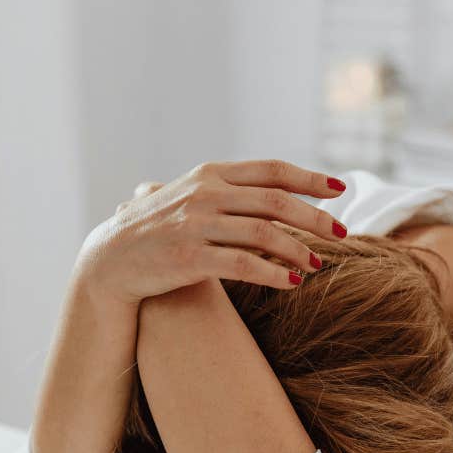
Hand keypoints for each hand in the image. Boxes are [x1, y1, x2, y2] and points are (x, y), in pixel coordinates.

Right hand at [77, 160, 347, 302]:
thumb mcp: (190, 198)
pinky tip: (294, 282)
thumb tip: (273, 191)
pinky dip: (275, 273)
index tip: (340, 188)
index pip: (272, 170)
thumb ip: (228, 192)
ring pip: (264, 232)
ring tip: (319, 264)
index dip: (310, 177)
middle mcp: (206, 194)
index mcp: (211, 175)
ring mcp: (196, 224)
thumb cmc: (158, 232)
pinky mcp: (189, 258)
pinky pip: (244, 265)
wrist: (110, 261)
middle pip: (276, 200)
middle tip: (343, 233)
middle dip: (316, 217)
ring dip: (299, 249)